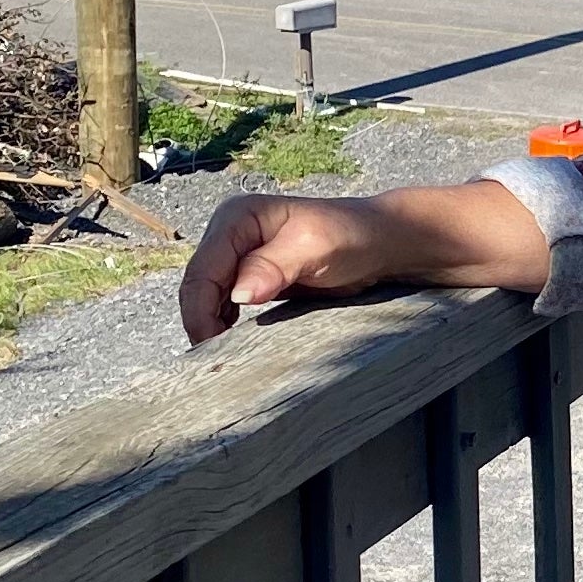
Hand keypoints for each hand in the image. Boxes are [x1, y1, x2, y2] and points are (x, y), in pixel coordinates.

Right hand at [178, 179, 552, 341]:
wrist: (385, 243)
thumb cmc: (355, 238)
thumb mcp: (317, 248)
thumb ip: (276, 266)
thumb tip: (238, 294)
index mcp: (236, 217)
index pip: (201, 270)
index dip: (200, 311)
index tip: (213, 348)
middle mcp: (230, 233)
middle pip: (197, 286)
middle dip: (201, 323)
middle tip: (214, 364)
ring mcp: (239, 255)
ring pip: (207, 298)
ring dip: (210, 327)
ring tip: (222, 360)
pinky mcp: (252, 276)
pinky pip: (224, 305)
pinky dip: (225, 326)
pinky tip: (236, 347)